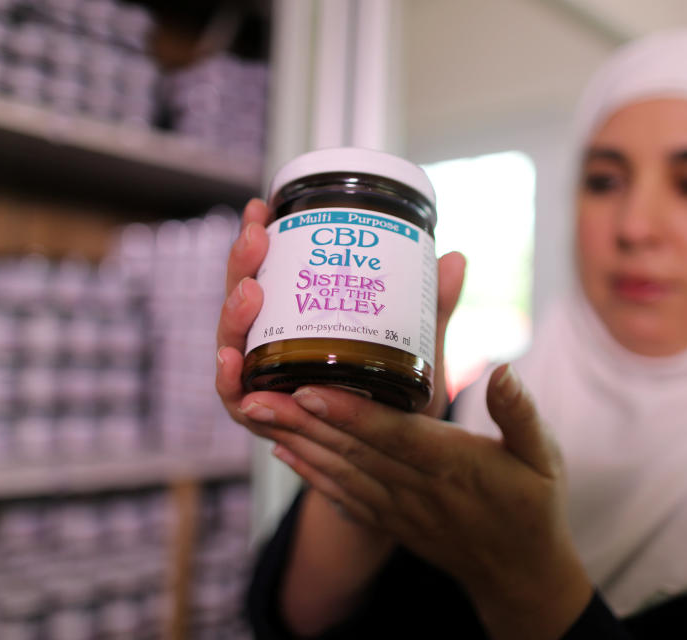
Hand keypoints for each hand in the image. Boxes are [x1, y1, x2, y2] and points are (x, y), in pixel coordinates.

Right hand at [215, 199, 466, 439]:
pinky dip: (231, 380)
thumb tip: (454, 258)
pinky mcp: (265, 421)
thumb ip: (431, 311)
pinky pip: (237, 399)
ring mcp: (264, 383)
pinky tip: (234, 361)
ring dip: (233, 316)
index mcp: (299, 323)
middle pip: (243, 300)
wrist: (390, 464)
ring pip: (232, 343)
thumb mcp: (416, 354)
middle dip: (242, 264)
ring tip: (250, 292)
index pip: (269, 274)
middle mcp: (273, 349)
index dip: (260, 241)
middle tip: (257, 236)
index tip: (265, 206)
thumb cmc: (396, 403)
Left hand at [240, 364, 593, 639]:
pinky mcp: (390, 521)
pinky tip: (283, 452)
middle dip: (301, 421)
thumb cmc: (532, 506)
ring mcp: (400, 509)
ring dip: (296, 442)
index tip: (308, 388)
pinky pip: (342, 498)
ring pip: (340, 472)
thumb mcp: (543, 457)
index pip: (394, 436)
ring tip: (256, 414)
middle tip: (254, 394)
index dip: (350, 413)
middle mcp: (419, 488)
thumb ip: (520, 414)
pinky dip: (310, 475)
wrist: (518, 573)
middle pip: (352, 450)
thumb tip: (503, 370)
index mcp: (455, 465)